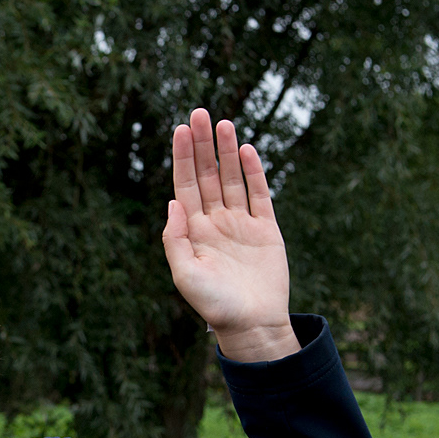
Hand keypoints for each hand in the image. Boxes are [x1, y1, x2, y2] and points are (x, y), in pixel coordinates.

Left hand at [162, 108, 297, 362]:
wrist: (253, 325)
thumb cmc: (215, 305)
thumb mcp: (186, 275)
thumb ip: (175, 239)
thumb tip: (172, 202)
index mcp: (193, 231)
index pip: (185, 185)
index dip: (183, 157)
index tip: (180, 129)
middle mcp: (215, 222)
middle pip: (208, 175)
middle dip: (203, 145)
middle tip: (200, 112)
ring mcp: (241, 224)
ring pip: (232, 179)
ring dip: (226, 152)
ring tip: (223, 124)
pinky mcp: (266, 230)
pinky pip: (259, 195)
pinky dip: (253, 173)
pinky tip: (246, 151)